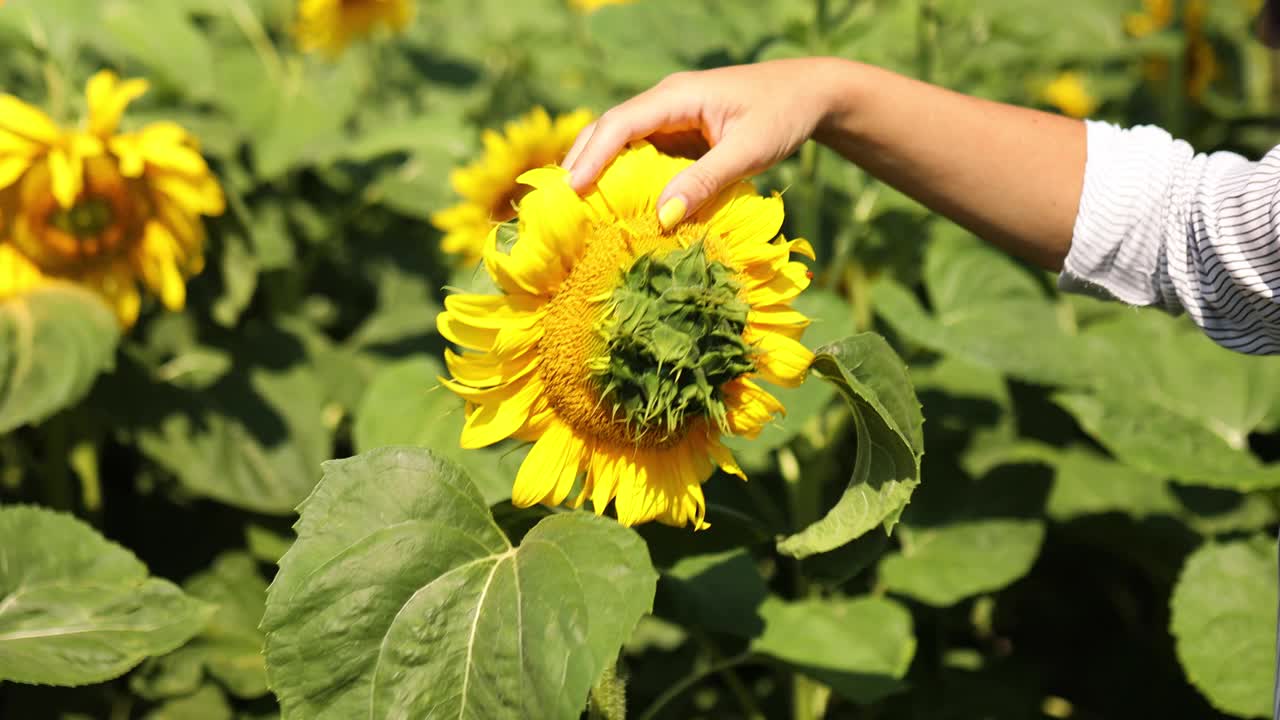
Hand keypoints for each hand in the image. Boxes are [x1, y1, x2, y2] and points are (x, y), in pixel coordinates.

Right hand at [561, 58, 841, 228]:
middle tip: (556, 207)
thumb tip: (663, 218)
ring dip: (597, 172)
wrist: (811, 94)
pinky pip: (641, 155)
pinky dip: (623, 179)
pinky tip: (614, 207)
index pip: (620, 124)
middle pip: (608, 130)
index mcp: (678, 95)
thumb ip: (706, 182)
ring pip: (620, 143)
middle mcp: (666, 102)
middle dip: (580, 163)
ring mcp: (670, 117)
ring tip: (573, 212)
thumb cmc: (784, 115)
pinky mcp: (679, 134)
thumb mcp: (749, 151)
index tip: (570, 191)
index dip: (592, 157)